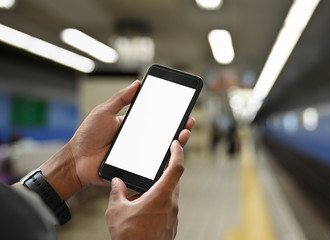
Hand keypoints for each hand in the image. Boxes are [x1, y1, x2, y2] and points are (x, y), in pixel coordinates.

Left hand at [38, 80, 194, 199]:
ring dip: (176, 143)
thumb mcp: (104, 112)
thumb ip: (121, 99)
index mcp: (133, 127)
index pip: (156, 120)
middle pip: (164, 136)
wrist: (76, 161)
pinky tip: (173, 153)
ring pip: (162, 151)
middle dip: (179, 128)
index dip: (170, 116)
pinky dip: (164, 161)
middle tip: (189, 122)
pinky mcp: (136, 169)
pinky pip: (152, 166)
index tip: (182, 108)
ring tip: (184, 135)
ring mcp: (139, 156)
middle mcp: (139, 141)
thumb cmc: (87, 136)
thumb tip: (137, 83)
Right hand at [105, 140, 183, 239]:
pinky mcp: (171, 226)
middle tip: (153, 168)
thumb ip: (117, 192)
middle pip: (173, 181)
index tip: (176, 144)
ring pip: (170, 195)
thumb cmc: (129, 236)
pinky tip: (144, 210)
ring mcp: (173, 216)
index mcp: (161, 195)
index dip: (178, 152)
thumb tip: (116, 182)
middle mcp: (172, 204)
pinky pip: (168, 208)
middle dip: (164, 173)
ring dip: (159, 190)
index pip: (176, 167)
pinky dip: (159, 204)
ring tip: (141, 195)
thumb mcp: (116, 211)